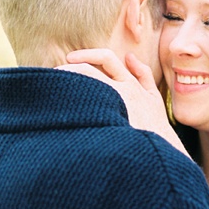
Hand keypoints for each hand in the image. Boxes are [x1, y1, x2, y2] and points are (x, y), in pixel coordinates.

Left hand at [59, 50, 187, 155]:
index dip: (86, 55)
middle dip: (69, 68)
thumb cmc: (155, 127)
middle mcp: (121, 92)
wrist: (157, 153)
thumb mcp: (154, 98)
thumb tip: (129, 56)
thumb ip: (143, 75)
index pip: (106, 58)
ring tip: (51, 86)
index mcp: (130, 84)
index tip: (69, 59)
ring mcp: (114, 108)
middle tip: (53, 72)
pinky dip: (68, 106)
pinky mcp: (107, 126)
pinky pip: (83, 114)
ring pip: (85, 87)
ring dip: (66, 82)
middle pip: (90, 70)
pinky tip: (58, 108)